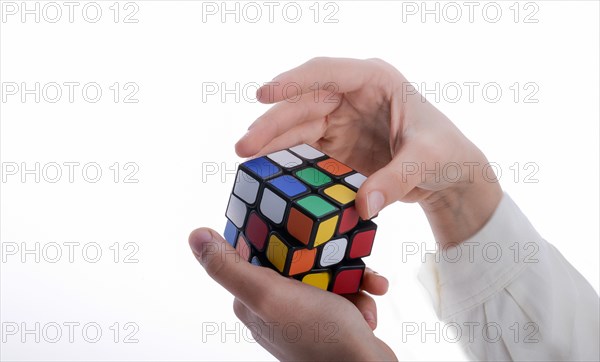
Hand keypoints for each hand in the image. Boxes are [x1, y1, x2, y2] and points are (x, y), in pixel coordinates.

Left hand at [189, 228, 396, 360]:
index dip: (278, 231)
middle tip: (342, 256)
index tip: (301, 220)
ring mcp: (301, 314)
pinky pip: (344, 292)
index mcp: (251, 298)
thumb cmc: (321, 337)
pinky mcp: (327, 321)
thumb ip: (231, 266)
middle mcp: (273, 306)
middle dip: (327, 257)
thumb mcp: (270, 294)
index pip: (258, 249)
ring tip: (366, 286)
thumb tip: (196, 235)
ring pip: (327, 273)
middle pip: (299, 258)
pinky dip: (359, 296)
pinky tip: (366, 309)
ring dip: (350, 277)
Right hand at [236, 57, 502, 246]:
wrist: (449, 174)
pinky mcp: (336, 144)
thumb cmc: (445, 153)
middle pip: (304, 103)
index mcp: (375, 80)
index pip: (327, 73)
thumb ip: (396, 180)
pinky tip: (267, 171)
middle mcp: (352, 95)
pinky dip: (286, 159)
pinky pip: (305, 149)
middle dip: (273, 123)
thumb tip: (363, 205)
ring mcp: (341, 119)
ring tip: (246, 159)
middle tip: (244, 146)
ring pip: (298, 126)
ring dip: (272, 142)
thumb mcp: (427, 161)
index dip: (293, 82)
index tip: (263, 95)